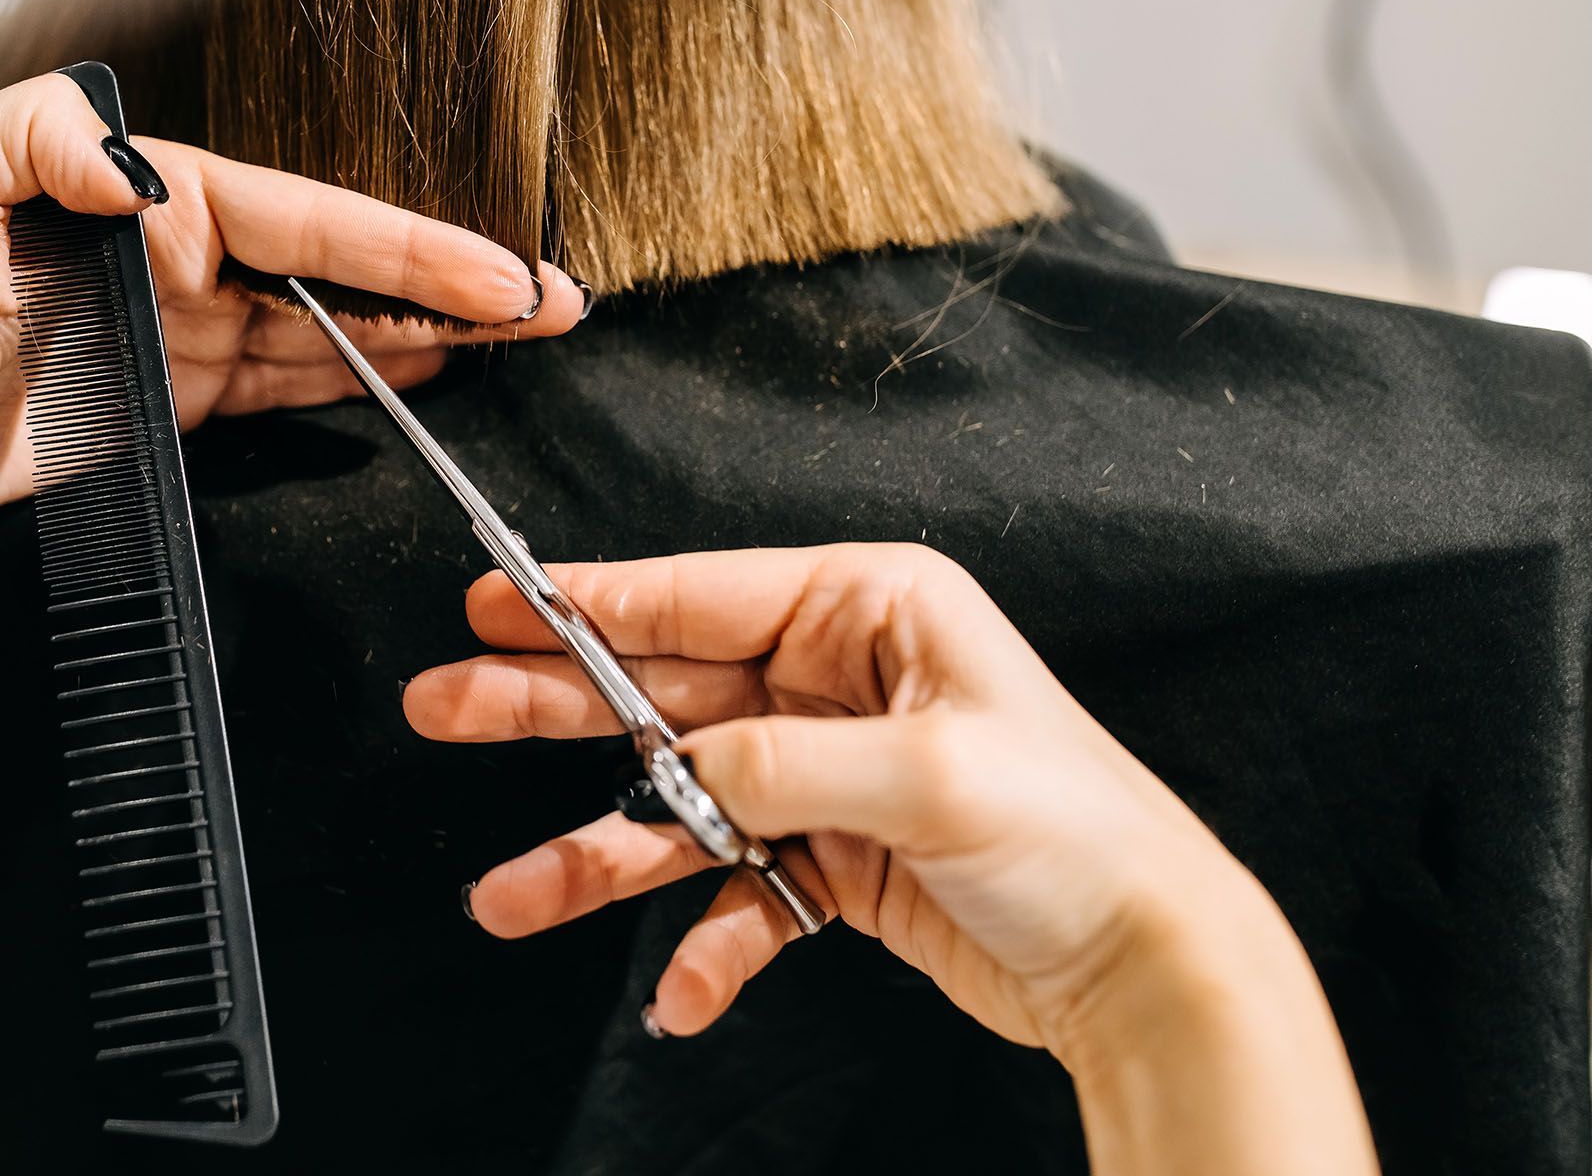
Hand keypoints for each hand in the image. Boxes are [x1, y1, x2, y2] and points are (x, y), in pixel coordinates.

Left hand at [0, 72, 585, 538]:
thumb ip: (45, 145)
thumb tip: (145, 171)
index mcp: (140, 202)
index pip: (307, 222)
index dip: (412, 249)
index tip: (494, 278)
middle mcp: (171, 263)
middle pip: (339, 274)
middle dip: (448, 288)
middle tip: (542, 305)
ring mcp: (174, 341)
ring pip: (326, 336)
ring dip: (419, 337)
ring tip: (508, 336)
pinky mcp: (163, 415)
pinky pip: (280, 395)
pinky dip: (352, 386)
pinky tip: (413, 374)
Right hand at [405, 545, 1376, 1173]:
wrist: (1143, 960)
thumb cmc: (1078, 831)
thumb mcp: (927, 773)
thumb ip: (780, 764)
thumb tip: (676, 769)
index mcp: (872, 611)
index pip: (703, 597)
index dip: (591, 602)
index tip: (496, 604)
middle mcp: (838, 681)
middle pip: (666, 691)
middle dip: (556, 705)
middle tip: (448, 707)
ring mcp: (826, 773)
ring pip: (682, 803)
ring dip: (602, 854)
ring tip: (513, 896)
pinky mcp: (829, 860)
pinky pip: (736, 896)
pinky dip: (705, 946)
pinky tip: (683, 992)